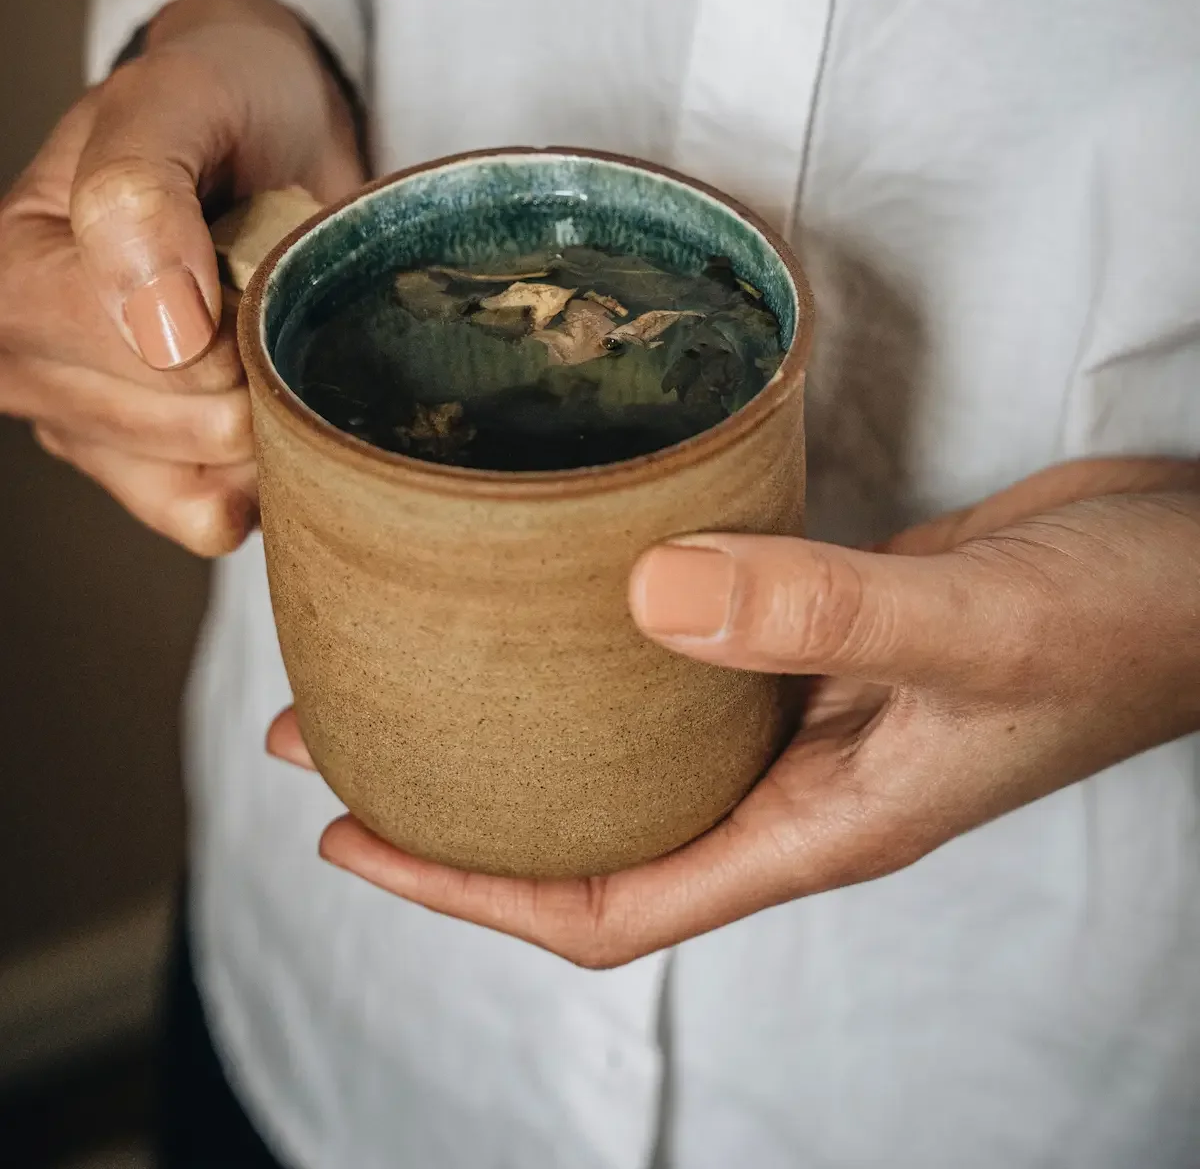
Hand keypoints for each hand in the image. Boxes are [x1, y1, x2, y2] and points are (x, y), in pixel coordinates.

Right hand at [0, 0, 361, 552]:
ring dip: (269, 410)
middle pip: (179, 423)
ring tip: (267, 327)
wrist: (267, 123)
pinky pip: (211, 517)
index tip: (243, 247)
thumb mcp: (178, 96)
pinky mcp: (145, 472)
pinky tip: (270, 402)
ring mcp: (82, 427)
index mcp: (8, 274)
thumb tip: (159, 327)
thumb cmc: (217, 99)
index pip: (126, 345)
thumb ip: (140, 189)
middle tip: (266, 283)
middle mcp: (22, 364)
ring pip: (203, 477)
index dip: (217, 313)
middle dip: (254, 360)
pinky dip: (265, 473)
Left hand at [269, 453, 1199, 964]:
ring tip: (419, 652)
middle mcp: (800, 779)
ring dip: (529, 706)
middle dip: (464, 794)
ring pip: (638, 733)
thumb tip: (644, 597)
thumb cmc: (1125, 623)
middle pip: (596, 821)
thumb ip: (819, 612)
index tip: (350, 834)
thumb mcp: (970, 628)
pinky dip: (614, 629)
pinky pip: (695, 647)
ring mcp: (816, 704)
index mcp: (820, 824)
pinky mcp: (830, 629)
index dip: (470, 885)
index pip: (609, 900)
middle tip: (340, 729)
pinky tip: (564, 580)